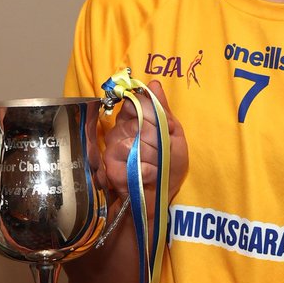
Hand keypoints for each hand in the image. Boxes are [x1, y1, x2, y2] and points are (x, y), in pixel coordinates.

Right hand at [100, 79, 186, 202]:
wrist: (158, 199)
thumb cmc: (167, 168)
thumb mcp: (173, 135)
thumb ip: (163, 111)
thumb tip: (154, 83)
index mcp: (132, 120)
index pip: (136, 102)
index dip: (151, 115)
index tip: (160, 128)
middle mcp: (118, 131)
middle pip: (139, 122)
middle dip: (157, 140)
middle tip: (161, 153)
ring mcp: (112, 149)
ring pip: (135, 142)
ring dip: (154, 158)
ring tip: (154, 167)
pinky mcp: (110, 167)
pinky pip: (133, 161)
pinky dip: (148, 171)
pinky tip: (147, 177)